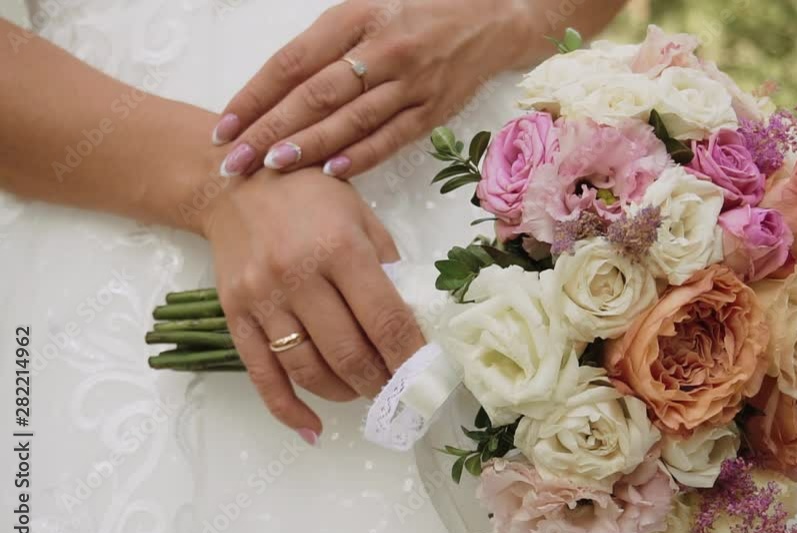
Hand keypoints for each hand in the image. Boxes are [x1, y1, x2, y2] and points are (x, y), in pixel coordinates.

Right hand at [202, 167, 424, 437]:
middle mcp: (298, 276)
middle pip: (348, 353)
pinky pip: (262, 375)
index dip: (409, 356)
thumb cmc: (308, 195)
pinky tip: (313, 427)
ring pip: (308, 369)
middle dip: (381, 382)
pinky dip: (288, 409)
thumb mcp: (360, 215)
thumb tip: (411, 320)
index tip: (425, 377)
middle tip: (398, 391)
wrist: (232, 184)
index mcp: (339, 248)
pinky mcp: (235, 315)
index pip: (385, 319)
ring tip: (364, 392)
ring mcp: (262, 299)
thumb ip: (387, 264)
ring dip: (343, 393)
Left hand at [211, 0, 528, 178]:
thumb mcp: (367, 8)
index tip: (225, 125)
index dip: (255, 95)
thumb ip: (327, 44)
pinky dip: (361, 155)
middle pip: (315, 94)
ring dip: (309, 146)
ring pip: (351, 119)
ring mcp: (412, 81)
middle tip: (234, 160)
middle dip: (269, 129)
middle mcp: (383, 49)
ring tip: (271, 167)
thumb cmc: (418, 11)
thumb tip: (276, 90)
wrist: (492, 17)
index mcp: (356, 16)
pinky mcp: (434, 109)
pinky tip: (331, 173)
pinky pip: (392, 137)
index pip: (293, 61)